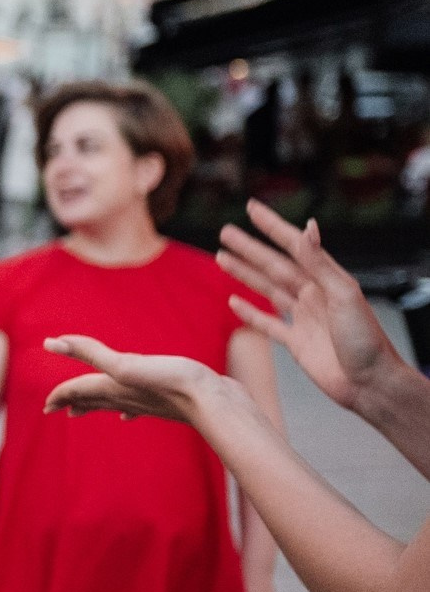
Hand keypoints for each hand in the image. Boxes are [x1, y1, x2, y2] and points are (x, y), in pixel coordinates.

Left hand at [41, 334, 216, 424]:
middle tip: (57, 407)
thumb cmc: (172, 382)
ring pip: (116, 403)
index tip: (47, 404)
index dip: (62, 395)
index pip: (80, 391)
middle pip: (94, 399)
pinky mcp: (169, 400)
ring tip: (84, 409)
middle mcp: (127, 396)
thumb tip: (51, 343)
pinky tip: (130, 414)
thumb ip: (89, 352)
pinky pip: (142, 406)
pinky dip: (129, 409)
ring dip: (97, 404)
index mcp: (114, 387)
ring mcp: (149, 401)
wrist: (217, 403)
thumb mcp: (125, 365)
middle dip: (74, 401)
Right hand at [218, 200, 402, 412]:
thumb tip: (307, 228)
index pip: (294, 246)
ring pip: (267, 289)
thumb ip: (320, 263)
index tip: (252, 208)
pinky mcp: (296, 342)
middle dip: (249, 248)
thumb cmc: (365, 340)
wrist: (370, 383)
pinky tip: (233, 301)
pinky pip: (268, 323)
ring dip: (244, 274)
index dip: (272, 226)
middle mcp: (314, 295)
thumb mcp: (343, 295)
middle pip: (274, 265)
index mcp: (327, 280)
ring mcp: (303, 318)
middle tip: (225, 232)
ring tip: (221, 258)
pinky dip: (250, 312)